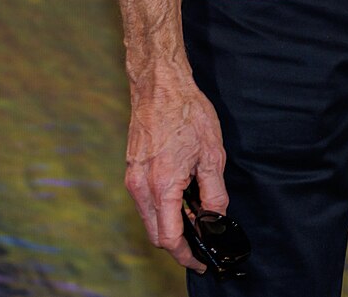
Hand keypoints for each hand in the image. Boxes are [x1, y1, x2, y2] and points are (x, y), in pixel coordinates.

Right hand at [123, 73, 229, 272]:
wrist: (160, 86)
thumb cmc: (187, 113)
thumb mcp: (212, 155)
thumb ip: (214, 192)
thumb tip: (216, 217)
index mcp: (162, 186)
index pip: (170, 238)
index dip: (187, 255)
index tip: (201, 260)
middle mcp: (141, 188)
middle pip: (156, 234)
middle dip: (179, 245)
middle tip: (202, 242)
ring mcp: (132, 180)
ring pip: (150, 220)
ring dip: (170, 226)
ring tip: (196, 217)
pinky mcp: (131, 172)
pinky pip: (145, 203)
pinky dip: (162, 210)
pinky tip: (182, 199)